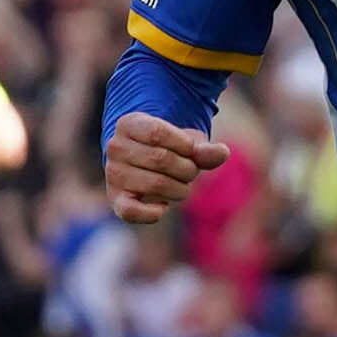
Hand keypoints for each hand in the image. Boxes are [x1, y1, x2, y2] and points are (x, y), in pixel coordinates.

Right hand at [104, 111, 225, 224]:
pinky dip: (153, 213)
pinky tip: (163, 207)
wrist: (144, 164)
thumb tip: (222, 153)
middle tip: (190, 172)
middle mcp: (115, 147)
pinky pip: (130, 212)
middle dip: (187, 168)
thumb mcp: (187, 144)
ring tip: (181, 187)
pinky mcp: (116, 199)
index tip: (191, 150)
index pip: (158, 133)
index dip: (184, 144)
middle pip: (160, 159)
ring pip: (155, 184)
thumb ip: (204, 149)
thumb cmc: (169, 149)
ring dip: (180, 189)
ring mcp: (113, 173)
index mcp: (129, 123)